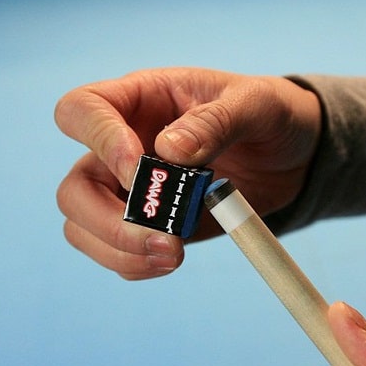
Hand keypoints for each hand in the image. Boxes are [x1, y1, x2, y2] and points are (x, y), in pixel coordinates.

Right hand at [54, 68, 320, 278]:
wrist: (290, 156)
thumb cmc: (267, 116)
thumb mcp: (255, 104)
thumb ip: (215, 122)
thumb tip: (170, 151)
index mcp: (139, 101)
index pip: (82, 111)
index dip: (100, 142)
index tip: (141, 170)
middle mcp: (122, 148)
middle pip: (75, 187)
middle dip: (107, 221)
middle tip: (162, 237)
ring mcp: (131, 192)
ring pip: (84, 228)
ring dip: (120, 250)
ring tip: (174, 256)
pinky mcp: (149, 227)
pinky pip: (117, 254)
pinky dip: (137, 264)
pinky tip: (173, 259)